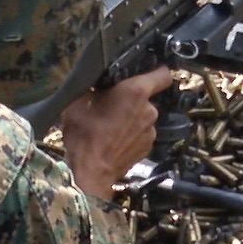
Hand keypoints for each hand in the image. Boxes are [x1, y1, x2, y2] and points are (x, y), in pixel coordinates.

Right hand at [59, 68, 179, 199]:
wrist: (90, 171)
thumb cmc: (84, 132)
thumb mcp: (79, 100)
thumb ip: (94, 86)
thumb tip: (98, 82)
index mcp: (136, 91)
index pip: (163, 74)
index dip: (157, 71)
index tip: (146, 72)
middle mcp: (150, 110)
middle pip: (147, 97)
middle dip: (132, 99)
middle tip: (112, 104)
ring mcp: (151, 131)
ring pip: (143, 117)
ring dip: (132, 118)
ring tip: (111, 126)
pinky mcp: (148, 148)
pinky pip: (141, 134)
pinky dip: (132, 134)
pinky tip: (116, 140)